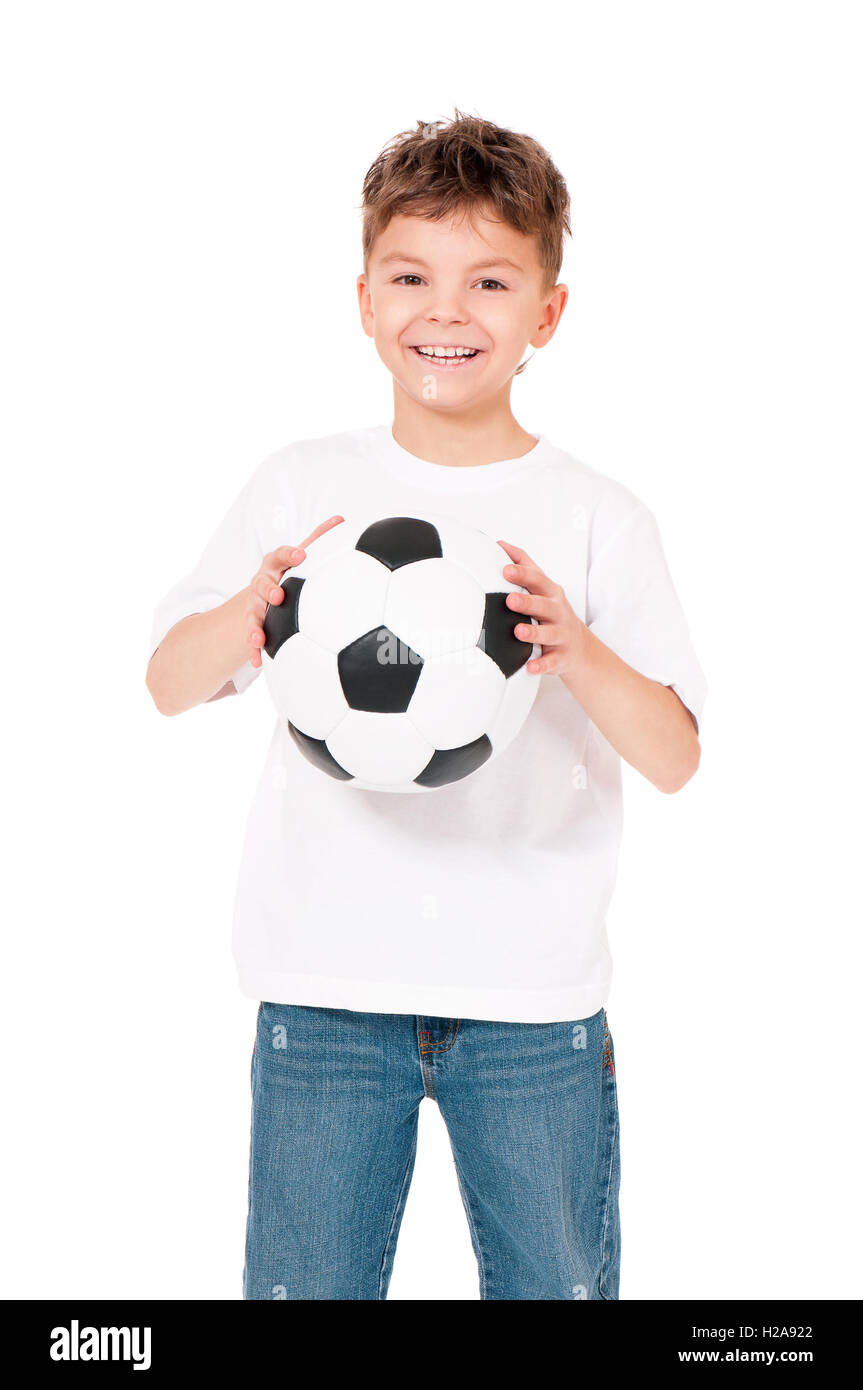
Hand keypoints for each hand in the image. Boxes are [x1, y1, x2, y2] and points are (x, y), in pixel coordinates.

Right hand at [246, 514, 343, 668]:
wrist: (266, 590)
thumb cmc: (290, 570)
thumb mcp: (303, 555)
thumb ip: (319, 538)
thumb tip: (341, 519)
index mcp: (275, 564)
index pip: (279, 555)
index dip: (288, 555)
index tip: (301, 555)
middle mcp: (261, 583)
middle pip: (260, 584)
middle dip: (268, 589)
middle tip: (279, 596)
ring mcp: (255, 605)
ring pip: (252, 614)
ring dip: (254, 626)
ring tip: (259, 638)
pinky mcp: (254, 624)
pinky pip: (252, 638)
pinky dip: (253, 650)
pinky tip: (257, 661)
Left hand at [498, 540, 586, 677]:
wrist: (580, 648)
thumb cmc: (552, 612)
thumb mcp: (543, 587)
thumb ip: (524, 565)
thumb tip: (499, 544)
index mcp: (550, 593)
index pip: (537, 580)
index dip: (522, 575)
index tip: (505, 570)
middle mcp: (558, 612)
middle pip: (544, 605)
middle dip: (527, 602)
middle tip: (509, 599)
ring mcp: (561, 635)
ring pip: (548, 634)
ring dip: (533, 633)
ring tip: (518, 631)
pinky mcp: (562, 657)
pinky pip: (552, 662)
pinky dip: (542, 665)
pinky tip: (531, 666)